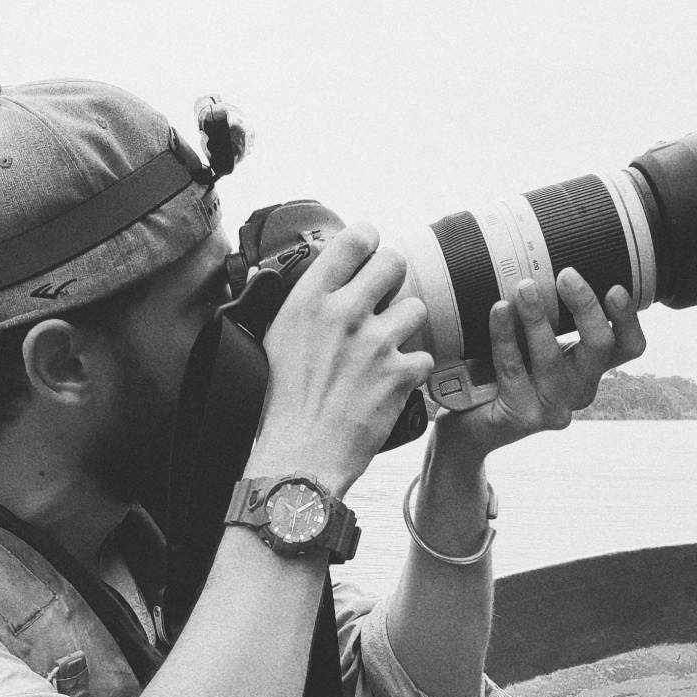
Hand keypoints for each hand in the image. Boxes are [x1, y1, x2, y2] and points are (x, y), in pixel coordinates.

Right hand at [252, 223, 433, 494]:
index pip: (355, 239)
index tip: (369, 252)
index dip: (368, 241)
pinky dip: (412, 371)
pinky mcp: (400, 375)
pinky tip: (391, 383)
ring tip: (386, 348)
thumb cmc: (281, 405)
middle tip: (384, 298)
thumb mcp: (273, 341)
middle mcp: (345, 314)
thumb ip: (298, 306)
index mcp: (309, 301)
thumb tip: (301, 281)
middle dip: (392, 279)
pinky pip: (424, 357)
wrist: (300, 457)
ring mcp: (376, 343)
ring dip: (406, 327)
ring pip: (416, 308)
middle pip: (394, 262)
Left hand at [455, 269, 645, 456]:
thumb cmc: (499, 375)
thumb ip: (545, 315)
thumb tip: (539, 258)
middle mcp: (580, 389)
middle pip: (600, 346)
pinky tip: (499, 310)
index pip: (628, 346)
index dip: (629, 319)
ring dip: (538, 317)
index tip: (616, 287)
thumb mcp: (530, 341)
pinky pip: (514, 368)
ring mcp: (554, 407)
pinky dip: (505, 335)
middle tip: (566, 275)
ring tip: (523, 287)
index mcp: (589, 367)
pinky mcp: (524, 417)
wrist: (470, 427)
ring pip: (553, 357)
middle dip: (585, 306)